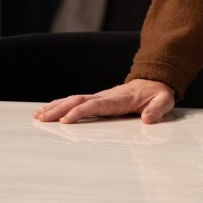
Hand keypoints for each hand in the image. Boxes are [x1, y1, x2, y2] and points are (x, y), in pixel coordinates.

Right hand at [32, 79, 175, 124]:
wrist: (154, 82)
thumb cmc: (157, 95)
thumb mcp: (164, 101)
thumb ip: (157, 109)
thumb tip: (148, 119)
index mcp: (120, 99)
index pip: (97, 105)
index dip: (82, 111)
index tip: (67, 120)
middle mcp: (106, 96)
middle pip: (80, 101)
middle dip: (60, 110)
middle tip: (43, 119)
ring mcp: (100, 96)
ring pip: (74, 100)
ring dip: (55, 107)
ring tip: (38, 115)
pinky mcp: (96, 99)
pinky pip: (75, 101)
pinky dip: (59, 104)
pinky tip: (46, 110)